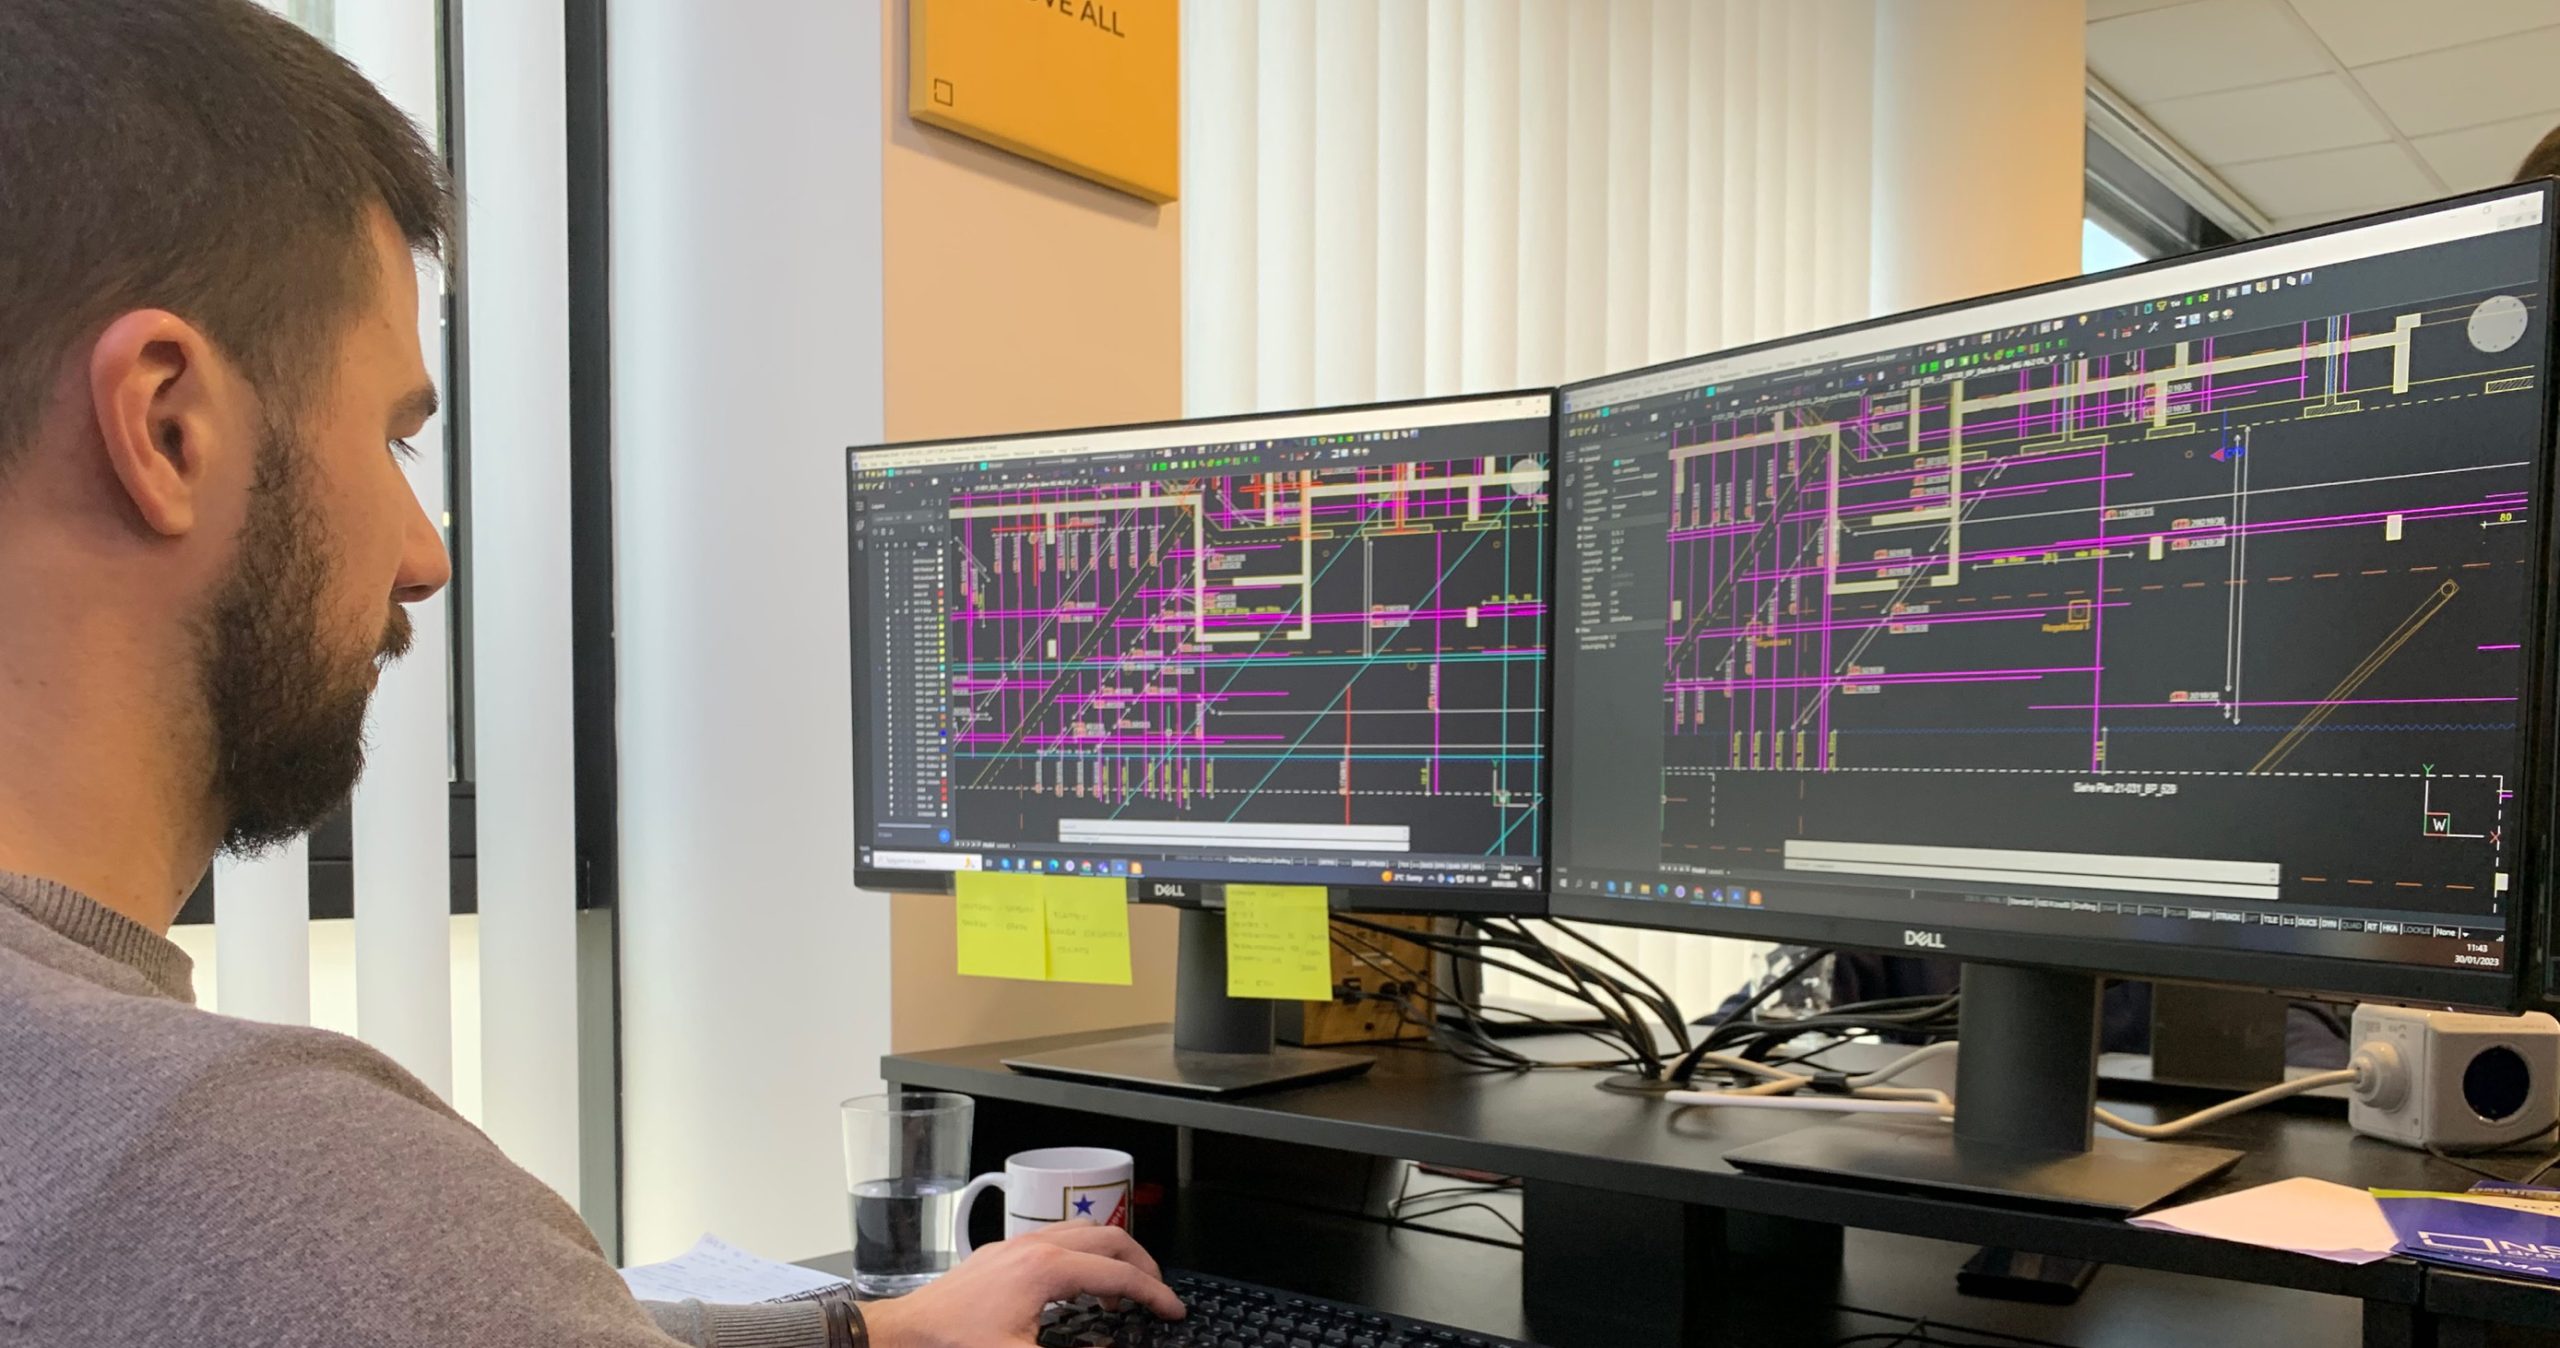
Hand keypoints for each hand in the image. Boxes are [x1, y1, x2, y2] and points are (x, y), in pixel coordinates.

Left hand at [861, 1220, 1183, 1347]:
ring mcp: (1019, 1244)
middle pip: (1111, 1239)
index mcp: (1047, 1268)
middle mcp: (1037, 1245)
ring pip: (1086, 1232)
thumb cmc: (955, 1343)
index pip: (1119, 1275)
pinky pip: (1060, 1238)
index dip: (1154, 1294)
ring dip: (1113, 1256)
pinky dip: (1086, 1255)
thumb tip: (1109, 1347)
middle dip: (1143, 1265)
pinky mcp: (1004, 1252)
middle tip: (1159, 1295)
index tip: (1173, 1311)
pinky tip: (1081, 1285)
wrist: (906, 1334)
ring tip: (1125, 1291)